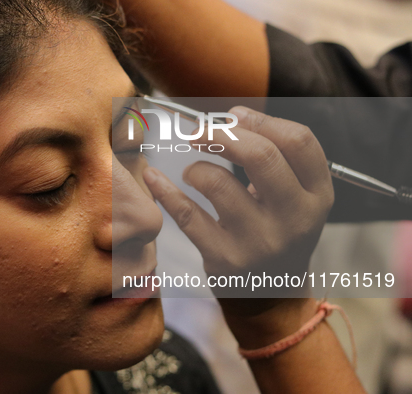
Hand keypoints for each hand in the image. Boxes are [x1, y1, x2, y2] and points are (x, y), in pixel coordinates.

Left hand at [143, 107, 333, 315]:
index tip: (234, 116)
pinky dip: (164, 190)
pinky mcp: (225, 259)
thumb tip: (231, 117)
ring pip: (217, 182)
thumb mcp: (295, 199)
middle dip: (222, 133)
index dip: (262, 120)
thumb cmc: (277, 231)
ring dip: (196, 168)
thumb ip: (277, 159)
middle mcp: (294, 220)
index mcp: (317, 197)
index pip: (299, 141)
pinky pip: (186, 214)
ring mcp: (259, 242)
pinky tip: (154, 178)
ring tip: (193, 173)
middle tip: (199, 131)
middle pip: (261, 155)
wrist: (270, 294)